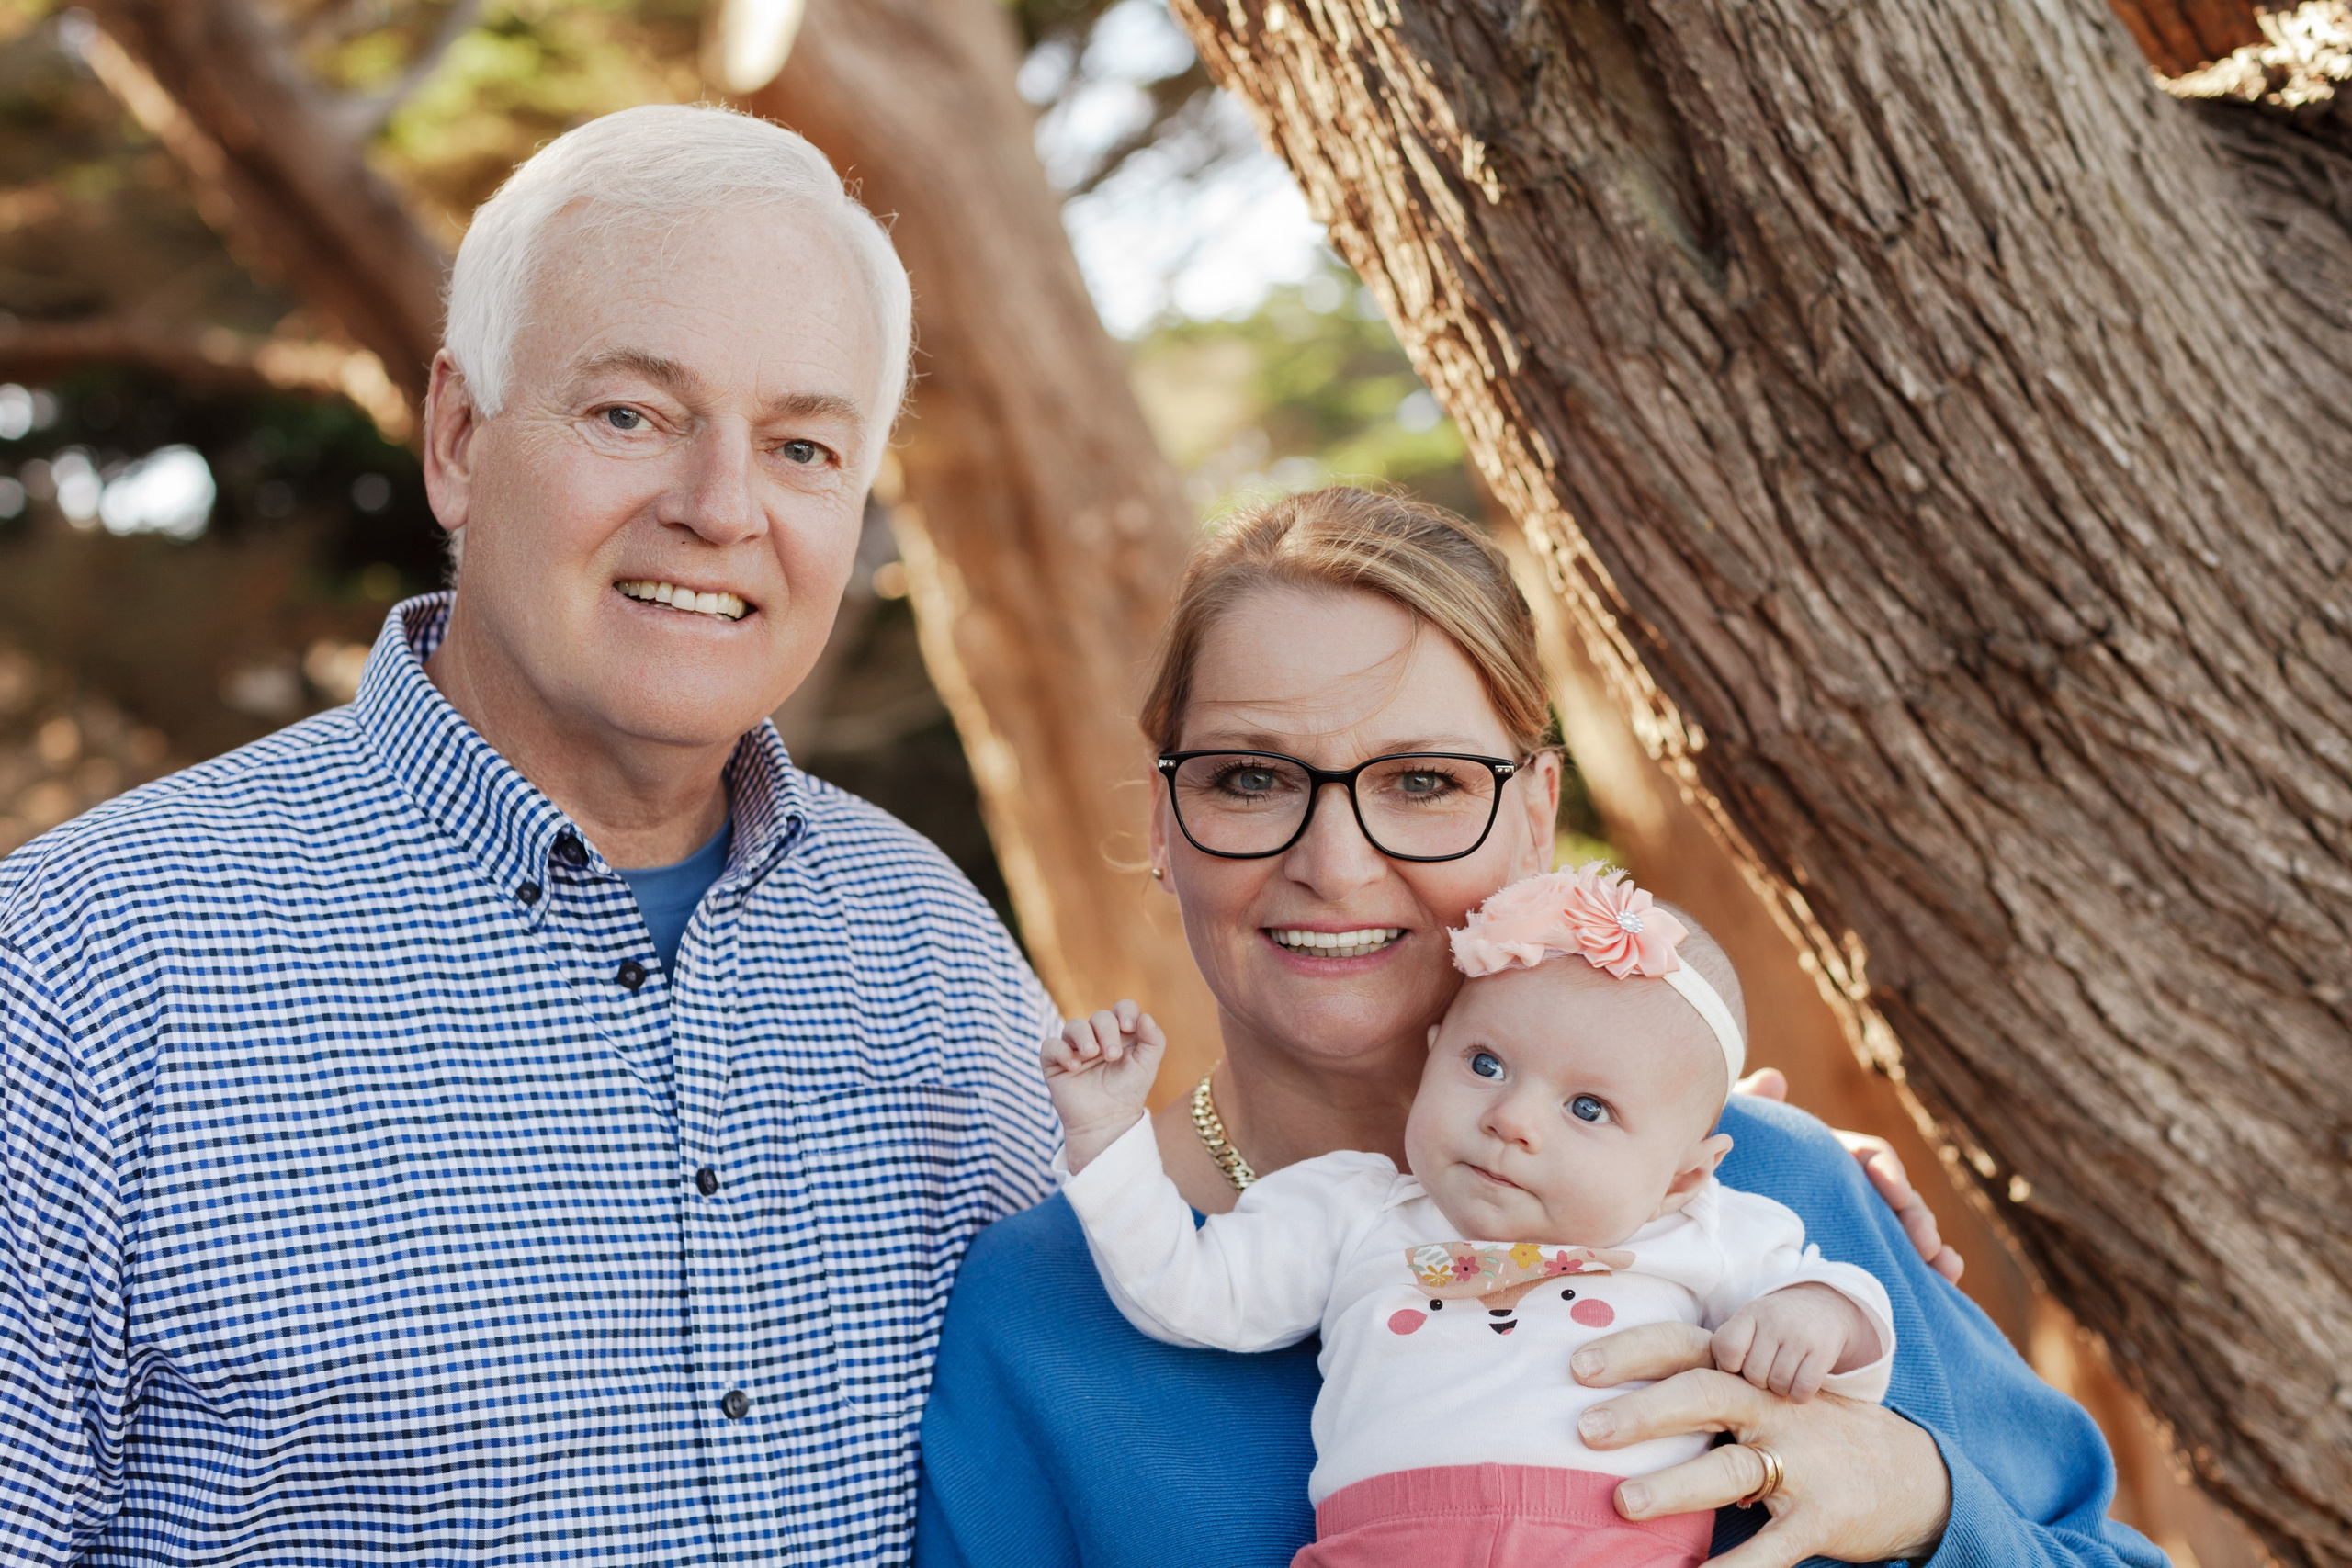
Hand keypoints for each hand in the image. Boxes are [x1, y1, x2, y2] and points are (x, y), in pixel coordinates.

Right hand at [1041, 1001, 1164, 1172]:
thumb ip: (1154, 1040)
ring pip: (1074, 1026)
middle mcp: (1097, 1038)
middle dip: (1107, 1031)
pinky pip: (1051, 1045)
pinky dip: (1062, 1051)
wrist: (1107, 1122)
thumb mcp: (1147, 1066)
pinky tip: (1074, 1066)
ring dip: (1084, 1037)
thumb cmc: (1128, 1093)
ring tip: (1091, 1055)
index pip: (1122, 1008)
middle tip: (1113, 1056)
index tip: (1128, 1027)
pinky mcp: (1055, 1063)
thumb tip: (1145, 1017)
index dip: (1125, 1011)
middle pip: (1100, 1017)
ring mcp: (1075, 1049)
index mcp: (1121, 1035)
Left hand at [1571, 1322, 1948, 1567]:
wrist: (1912, 1474)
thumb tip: (1612, 1401)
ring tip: (1623, 1503)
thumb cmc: (1812, 1432)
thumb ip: (1707, 1393)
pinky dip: (1735, 1567)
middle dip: (1642, 1411)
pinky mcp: (1822, 1519)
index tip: (1576, 1365)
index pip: (1686, 1348)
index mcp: (1752, 1377)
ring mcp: (1801, 1464)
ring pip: (1732, 1470)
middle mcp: (1774, 1410)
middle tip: (1585, 1428)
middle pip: (1704, 1396)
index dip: (1631, 1351)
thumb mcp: (1766, 1398)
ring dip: (1674, 1487)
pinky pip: (1772, 1548)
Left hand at [1711, 1283, 1875, 1402]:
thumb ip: (1727, 1345)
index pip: (1727, 1348)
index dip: (1730, 1366)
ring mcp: (1800, 1335)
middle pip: (1754, 1374)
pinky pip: (1803, 1390)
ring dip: (1779, 1389)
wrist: (1822, 1306)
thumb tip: (1718, 1377)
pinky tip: (1798, 1384)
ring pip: (1778, 1385)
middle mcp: (1775, 1321)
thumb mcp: (1748, 1323)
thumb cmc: (1774, 1324)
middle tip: (1767, 1371)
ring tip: (1783, 1374)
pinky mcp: (1823, 1351)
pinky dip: (1798, 1395)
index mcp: (1750, 1314)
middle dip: (1758, 1381)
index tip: (1739, 1365)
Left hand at [1734, 1068, 1963, 1282]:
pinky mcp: (1856, 1256)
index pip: (1870, 1156)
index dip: (1887, 1170)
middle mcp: (1851, 1190)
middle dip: (1918, 1218)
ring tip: (1947, 1268)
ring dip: (1930, 1246)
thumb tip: (1773, 1080)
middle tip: (1925, 1243)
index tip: (1893, 1190)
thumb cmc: (1726, 1173)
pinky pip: (1895, 1262)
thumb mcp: (1736, 1142)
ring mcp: (1856, 1224)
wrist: (1711, 1224)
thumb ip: (1750, 1109)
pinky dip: (1924, 1271)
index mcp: (1830, 1157)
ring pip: (1905, 1231)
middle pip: (1898, 1198)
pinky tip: (1944, 1283)